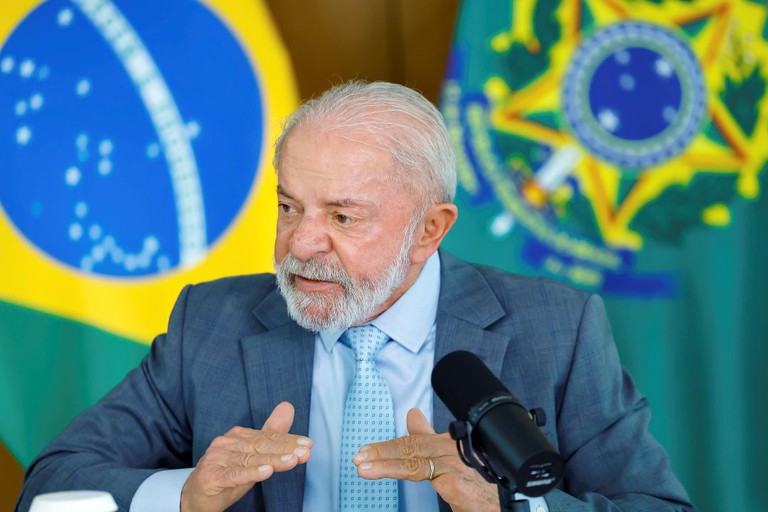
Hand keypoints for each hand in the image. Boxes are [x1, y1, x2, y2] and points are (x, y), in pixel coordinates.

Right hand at [180, 402, 311, 511]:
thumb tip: (288, 407)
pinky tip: (266, 471)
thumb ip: (271, 433)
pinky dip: (251, 473)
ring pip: (250, 460)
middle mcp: (226, 443)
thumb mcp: (253, 456)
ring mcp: (217, 458)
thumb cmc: (228, 474)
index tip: (308, 444)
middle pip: (261, 446)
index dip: (289, 440)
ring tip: (293, 460)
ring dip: (274, 460)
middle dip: (285, 449)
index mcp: (238, 436)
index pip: (268, 437)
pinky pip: (234, 474)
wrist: (198, 496)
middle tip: (305, 452)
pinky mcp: (210, 476)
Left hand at [353, 408, 499, 511]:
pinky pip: (426, 478)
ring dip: (385, 463)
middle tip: (359, 457)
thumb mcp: (451, 460)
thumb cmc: (480, 484)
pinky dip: (400, 473)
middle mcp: (453, 450)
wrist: (505, 505)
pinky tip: (382, 473)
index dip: (388, 446)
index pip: (413, 441)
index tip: (366, 450)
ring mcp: (456, 466)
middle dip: (382, 452)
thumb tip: (412, 415)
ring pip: (413, 462)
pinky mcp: (457, 485)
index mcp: (450, 442)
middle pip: (411, 447)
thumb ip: (429, 437)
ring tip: (364, 468)